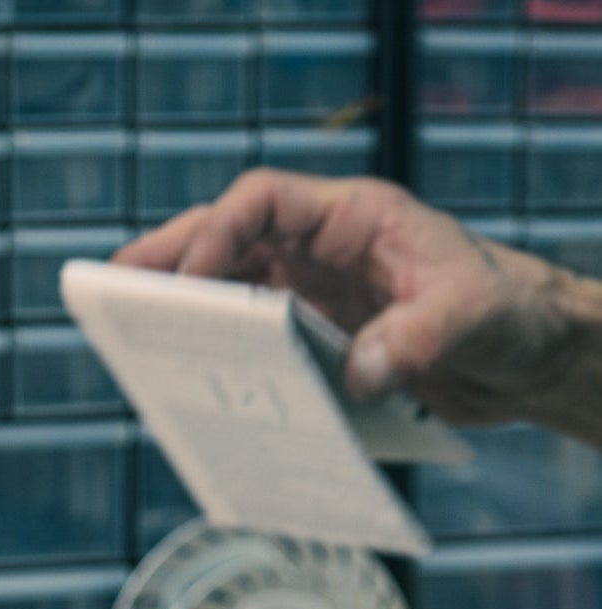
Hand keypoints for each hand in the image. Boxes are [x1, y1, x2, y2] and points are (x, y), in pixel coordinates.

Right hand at [115, 169, 587, 433]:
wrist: (524, 353)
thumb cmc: (507, 317)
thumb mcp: (473, 320)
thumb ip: (418, 339)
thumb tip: (358, 376)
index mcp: (355, 218)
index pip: (263, 201)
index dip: (216, 234)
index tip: (190, 284)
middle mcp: (322, 247)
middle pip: (225, 237)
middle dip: (166, 260)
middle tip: (112, 289)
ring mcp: (310, 291)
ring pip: (225, 285)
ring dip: (177, 305)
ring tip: (125, 333)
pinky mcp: (309, 334)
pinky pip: (244, 333)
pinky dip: (210, 348)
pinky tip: (181, 378)